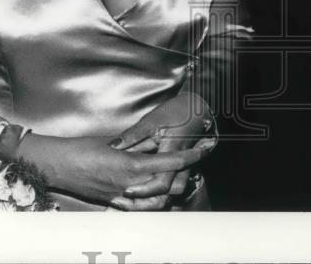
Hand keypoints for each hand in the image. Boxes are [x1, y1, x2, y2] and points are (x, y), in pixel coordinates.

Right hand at [16, 133, 205, 208]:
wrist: (59, 165)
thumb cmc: (84, 148)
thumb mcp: (116, 141)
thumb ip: (140, 143)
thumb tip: (160, 139)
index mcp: (131, 165)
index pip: (170, 162)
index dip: (190, 155)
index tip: (202, 148)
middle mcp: (130, 185)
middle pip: (169, 186)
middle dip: (185, 174)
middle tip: (193, 160)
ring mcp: (122, 197)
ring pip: (158, 202)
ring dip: (171, 190)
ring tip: (180, 176)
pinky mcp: (114, 203)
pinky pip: (140, 209)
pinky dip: (152, 202)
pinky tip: (157, 193)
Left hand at [108, 92, 216, 208]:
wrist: (196, 108)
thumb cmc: (175, 111)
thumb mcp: (152, 120)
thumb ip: (133, 134)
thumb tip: (114, 145)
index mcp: (173, 152)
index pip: (161, 182)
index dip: (144, 190)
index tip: (126, 191)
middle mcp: (181, 165)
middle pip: (167, 194)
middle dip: (147, 201)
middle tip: (124, 201)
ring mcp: (184, 168)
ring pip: (170, 193)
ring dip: (152, 198)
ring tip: (129, 199)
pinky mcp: (181, 168)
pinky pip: (171, 185)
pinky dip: (156, 191)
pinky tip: (139, 190)